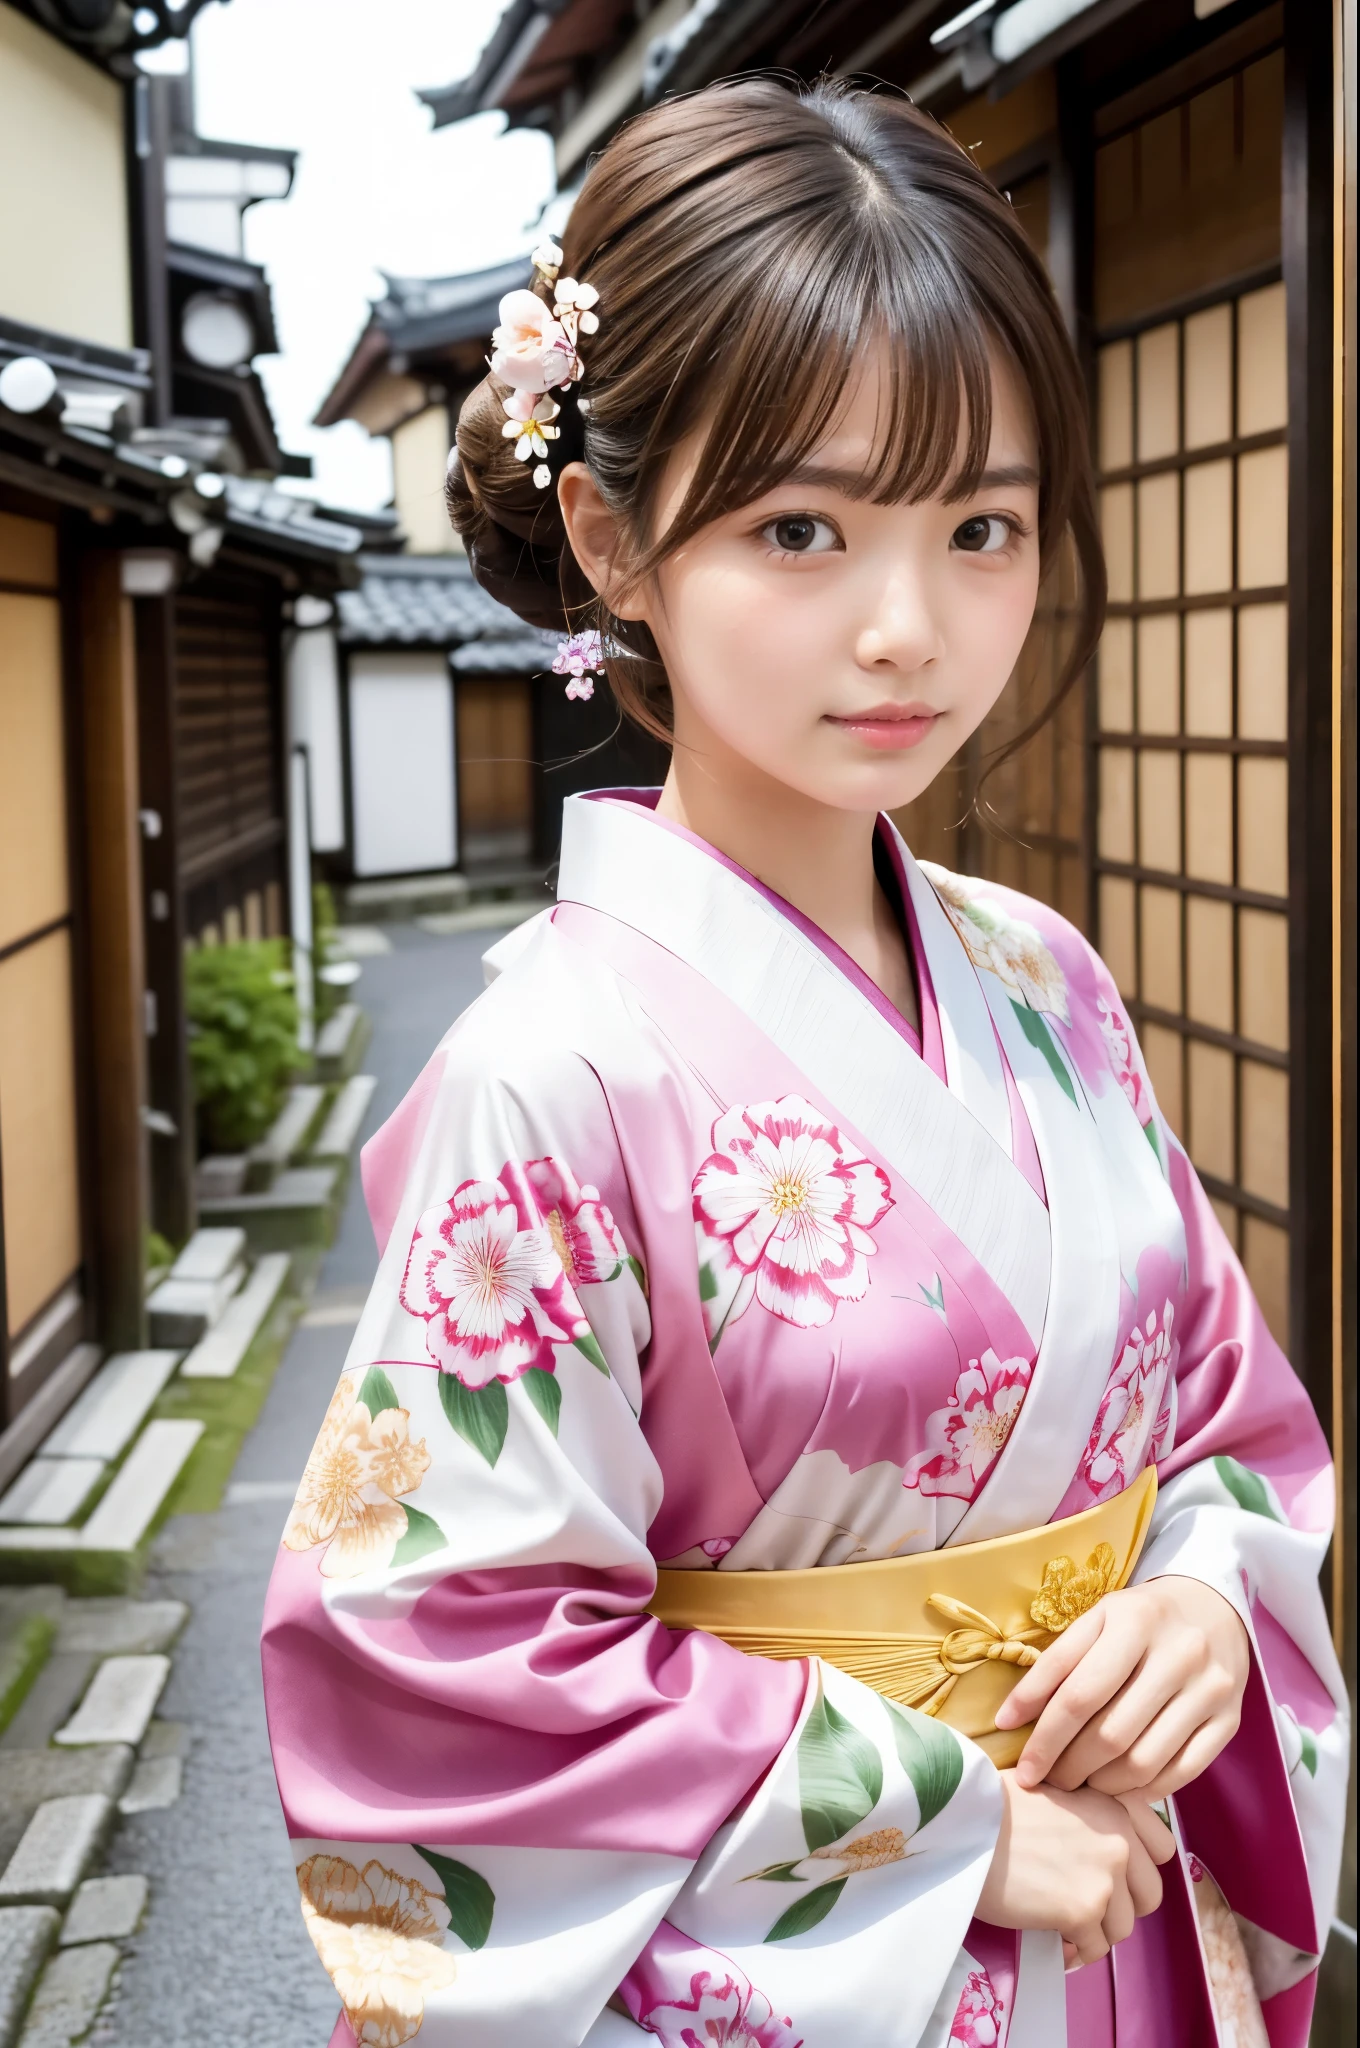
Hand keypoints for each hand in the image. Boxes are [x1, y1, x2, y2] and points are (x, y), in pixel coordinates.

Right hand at [976, 1772, 1174, 1965]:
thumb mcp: (1057, 1789)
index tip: (1112, 1875)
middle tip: (1085, 1906)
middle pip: (1149, 1896)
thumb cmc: (995, 1803)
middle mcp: (1120, 1840)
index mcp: (1115, 1805)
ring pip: (1121, 1928)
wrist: (963, 1823)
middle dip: (1120, 1906)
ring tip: (1062, 1925)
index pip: (1162, 1848)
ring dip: (1094, 1932)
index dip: (1139, 1867)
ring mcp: (1105, 1878)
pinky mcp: (1082, 1911)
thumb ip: (1090, 1817)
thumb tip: (1102, 1854)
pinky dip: (1073, 1952)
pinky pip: (1092, 1950)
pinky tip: (1051, 1941)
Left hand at [995, 1575, 1249, 1798]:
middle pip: (1111, 1735)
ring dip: (1104, 1785)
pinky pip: (1181, 1773)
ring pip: (1145, 1762)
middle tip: (1050, 1780)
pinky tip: (1121, 1786)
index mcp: (1134, 1621)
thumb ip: (1053, 1666)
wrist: (1213, 1607)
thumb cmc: (1140, 1618)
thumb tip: (1009, 1719)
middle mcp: (1178, 1655)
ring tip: (1081, 1784)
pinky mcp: (1229, 1720)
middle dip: (1070, 1768)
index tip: (1024, 1768)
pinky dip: (1144, 1790)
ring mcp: (1209, 1690)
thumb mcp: (1095, 1620)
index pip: (1079, 1695)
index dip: (1045, 1739)